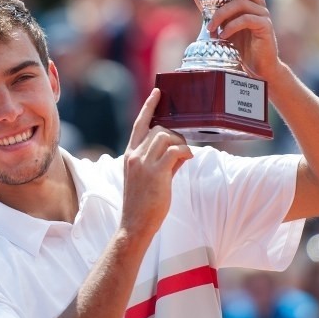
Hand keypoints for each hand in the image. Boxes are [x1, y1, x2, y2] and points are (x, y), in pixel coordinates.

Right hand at [122, 90, 192, 241]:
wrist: (134, 224)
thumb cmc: (143, 204)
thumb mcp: (149, 178)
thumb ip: (163, 161)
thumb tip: (182, 151)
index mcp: (130, 155)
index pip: (139, 125)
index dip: (148, 107)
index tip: (157, 93)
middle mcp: (134, 155)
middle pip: (158, 129)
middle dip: (174, 134)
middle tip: (182, 149)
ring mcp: (144, 163)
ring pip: (166, 136)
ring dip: (180, 143)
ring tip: (184, 156)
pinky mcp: (156, 172)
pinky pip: (175, 151)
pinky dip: (185, 151)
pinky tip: (188, 158)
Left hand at [189, 0, 280, 82]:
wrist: (254, 68)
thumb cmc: (238, 45)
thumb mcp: (219, 21)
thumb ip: (207, 4)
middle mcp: (257, 3)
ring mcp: (263, 14)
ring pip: (240, 2)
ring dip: (221, 13)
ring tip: (210, 28)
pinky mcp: (265, 28)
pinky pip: (246, 19)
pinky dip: (231, 26)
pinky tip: (223, 35)